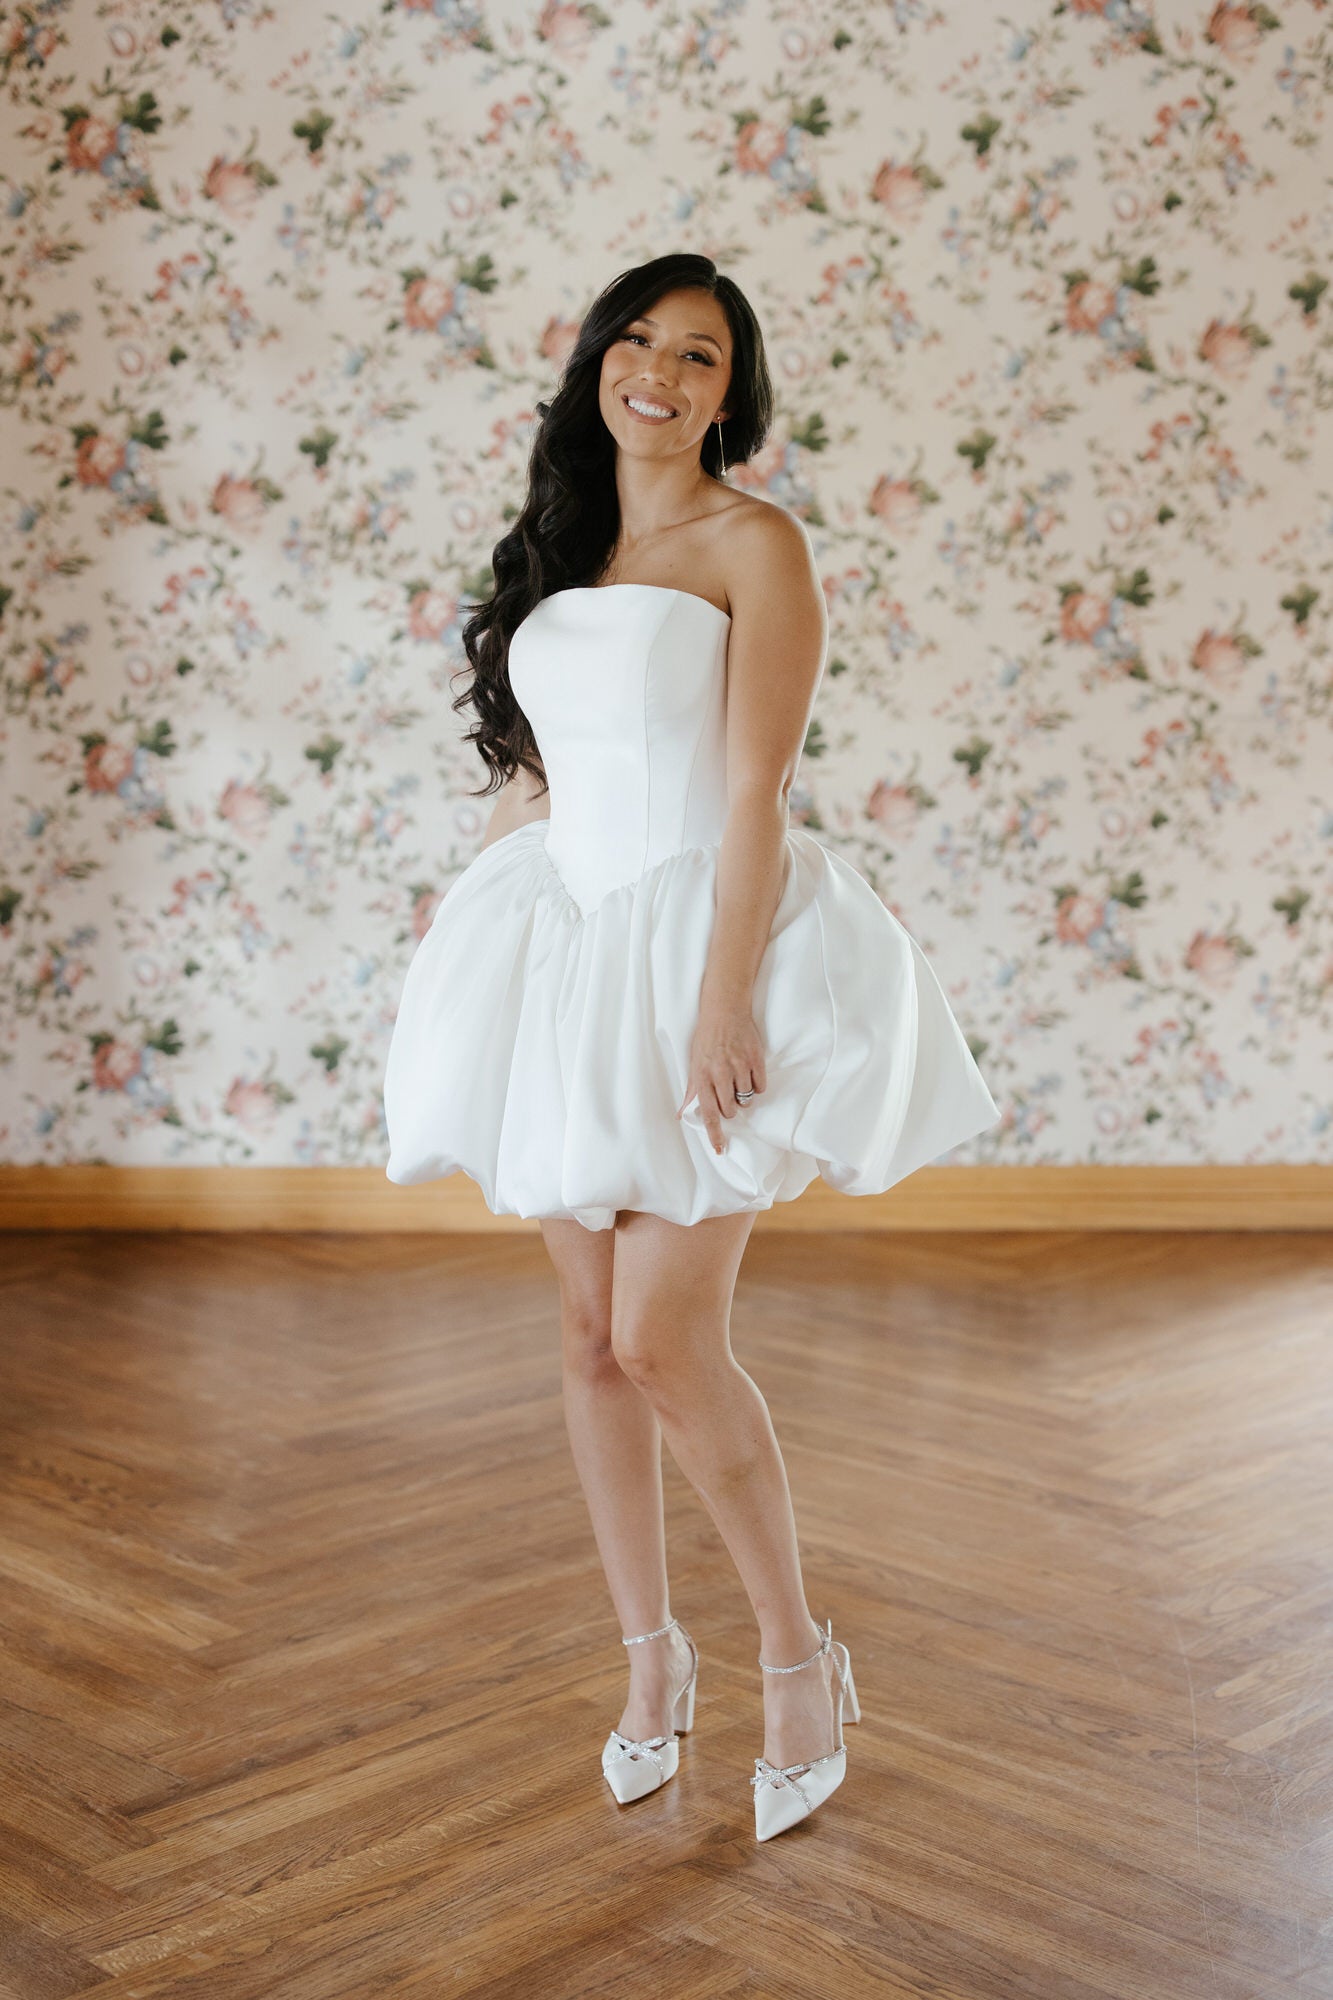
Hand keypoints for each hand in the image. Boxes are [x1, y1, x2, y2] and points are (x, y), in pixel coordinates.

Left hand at [676, 999, 766, 1153]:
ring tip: (738, 1079)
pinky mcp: (756, 1060)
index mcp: (702, 1077)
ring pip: (746, 1099)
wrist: (725, 1010)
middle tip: (728, 1093)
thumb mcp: (694, 1064)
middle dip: (730, 1108)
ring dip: (743, 1096)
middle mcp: (720, 1074)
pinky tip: (750, 1072)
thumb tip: (681, 1114)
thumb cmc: (706, 1038)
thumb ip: (691, 1091)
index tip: (720, 1150)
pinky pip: (761, 1086)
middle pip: (730, 1110)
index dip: (715, 1134)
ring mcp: (739, 1066)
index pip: (709, 1113)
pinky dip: (757, 1085)